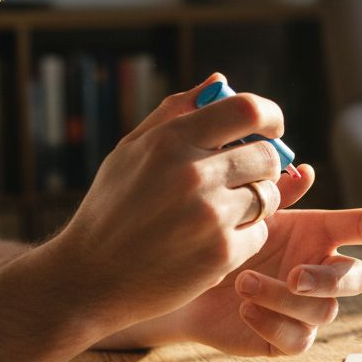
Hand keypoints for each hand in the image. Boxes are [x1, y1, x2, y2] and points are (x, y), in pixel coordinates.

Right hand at [44, 75, 288, 335]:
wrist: (88, 279)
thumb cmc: (110, 210)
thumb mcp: (129, 152)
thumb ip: (174, 113)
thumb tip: (219, 81)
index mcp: (170, 141)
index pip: (246, 109)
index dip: (270, 115)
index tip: (273, 128)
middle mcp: (193, 174)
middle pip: (268, 155)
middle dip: (263, 165)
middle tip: (245, 178)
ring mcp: (210, 216)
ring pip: (268, 196)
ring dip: (255, 203)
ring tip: (222, 213)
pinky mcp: (221, 254)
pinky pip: (260, 233)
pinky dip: (244, 237)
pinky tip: (212, 242)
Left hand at [99, 163, 361, 354]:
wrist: (177, 282)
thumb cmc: (213, 237)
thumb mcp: (241, 211)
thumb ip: (273, 194)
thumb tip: (305, 171)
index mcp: (317, 234)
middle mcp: (319, 271)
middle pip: (357, 278)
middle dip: (333, 279)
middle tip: (296, 276)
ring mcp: (306, 308)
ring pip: (325, 311)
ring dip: (286, 298)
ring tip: (243, 283)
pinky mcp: (286, 339)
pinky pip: (299, 338)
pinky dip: (273, 323)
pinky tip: (245, 308)